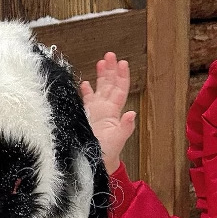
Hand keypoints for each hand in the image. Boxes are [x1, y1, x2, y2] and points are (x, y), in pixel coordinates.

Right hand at [78, 51, 135, 175]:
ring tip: (101, 61)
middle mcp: (105, 109)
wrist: (94, 162)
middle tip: (110, 55)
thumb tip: (132, 113)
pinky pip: (85, 99)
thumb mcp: (117, 140)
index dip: (121, 76)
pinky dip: (85, 91)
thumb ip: (125, 127)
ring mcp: (95, 111)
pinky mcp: (84, 115)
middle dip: (110, 70)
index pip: (119, 90)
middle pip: (109, 85)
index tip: (122, 63)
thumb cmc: (107, 153)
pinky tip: (84, 82)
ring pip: (99, 88)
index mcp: (114, 112)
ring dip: (100, 75)